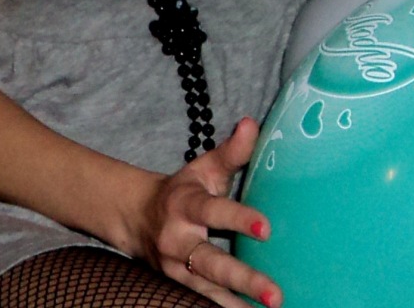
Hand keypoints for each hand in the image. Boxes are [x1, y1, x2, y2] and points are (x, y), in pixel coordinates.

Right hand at [134, 117, 281, 307]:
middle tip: (275, 294)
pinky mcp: (177, 286)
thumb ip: (231, 151)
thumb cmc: (184, 189)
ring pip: (206, 289)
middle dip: (243, 278)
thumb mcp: (204, 168)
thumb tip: (253, 123)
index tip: (266, 228)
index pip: (213, 211)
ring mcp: (175, 268)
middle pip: (210, 262)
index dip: (238, 219)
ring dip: (235, 304)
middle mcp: (178, 239)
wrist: (138, 217)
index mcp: (186, 204)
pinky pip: (199, 301)